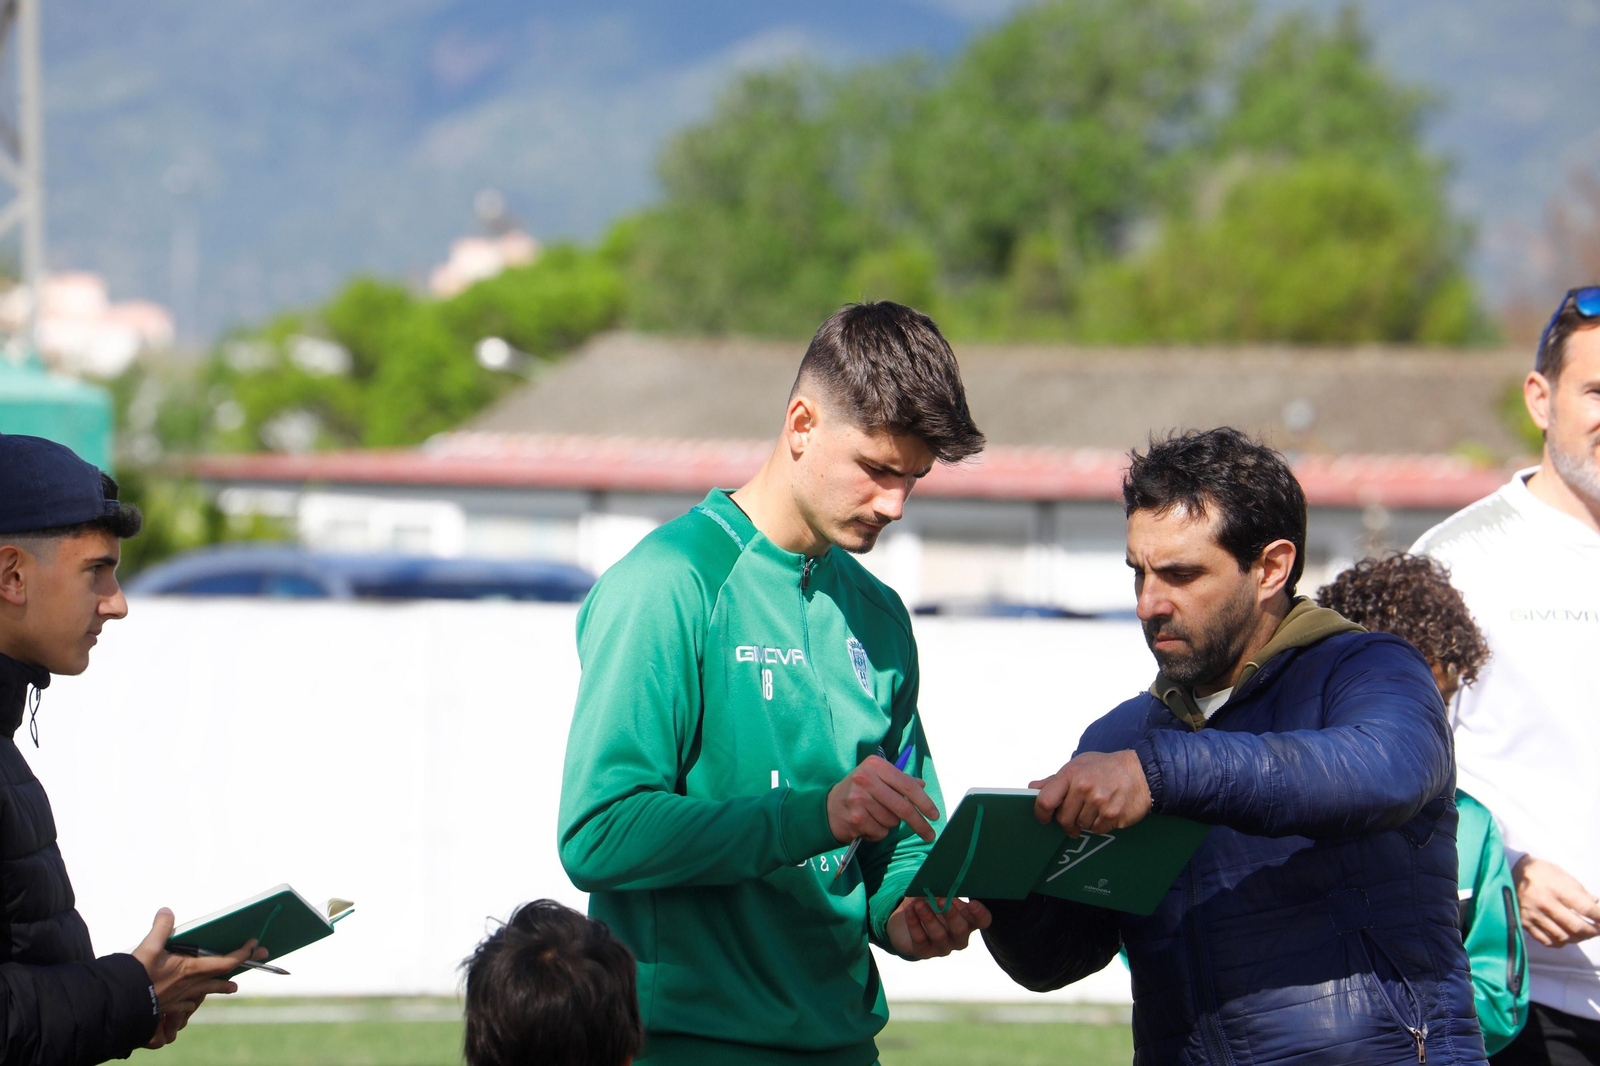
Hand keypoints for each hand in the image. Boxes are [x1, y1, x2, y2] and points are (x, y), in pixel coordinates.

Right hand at [132, 908, 259, 1047]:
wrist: (119, 1005)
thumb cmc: (136, 977)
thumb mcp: (149, 947)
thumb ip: (161, 927)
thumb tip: (166, 911)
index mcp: (190, 970)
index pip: (226, 962)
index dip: (243, 953)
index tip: (254, 944)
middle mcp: (190, 985)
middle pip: (221, 978)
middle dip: (239, 970)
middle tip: (256, 963)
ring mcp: (180, 998)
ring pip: (206, 993)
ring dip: (220, 988)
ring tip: (232, 987)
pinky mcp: (168, 1007)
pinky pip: (187, 1005)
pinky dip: (193, 1001)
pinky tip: (193, 1001)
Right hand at [828, 754, 939, 844]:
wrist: (827, 808)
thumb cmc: (858, 791)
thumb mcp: (877, 778)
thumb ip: (900, 781)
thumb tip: (922, 786)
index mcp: (875, 765)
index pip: (907, 784)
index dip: (924, 802)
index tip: (934, 815)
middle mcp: (865, 779)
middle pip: (903, 807)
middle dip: (919, 824)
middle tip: (929, 835)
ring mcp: (858, 799)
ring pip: (892, 821)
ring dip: (889, 825)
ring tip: (875, 817)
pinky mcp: (855, 818)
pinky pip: (880, 832)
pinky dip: (878, 833)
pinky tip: (867, 824)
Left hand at [886, 896, 991, 958]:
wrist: (904, 921)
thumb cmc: (928, 903)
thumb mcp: (937, 894)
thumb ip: (943, 888)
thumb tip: (943, 880)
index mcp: (967, 920)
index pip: (982, 921)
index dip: (980, 914)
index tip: (972, 903)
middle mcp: (958, 937)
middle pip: (961, 931)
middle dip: (951, 915)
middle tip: (942, 900)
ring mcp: (942, 947)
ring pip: (940, 937)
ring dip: (930, 919)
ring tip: (920, 905)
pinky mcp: (923, 952)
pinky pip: (920, 941)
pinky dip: (914, 925)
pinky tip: (909, 911)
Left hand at [1031, 750, 1151, 837]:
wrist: (1140, 771)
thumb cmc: (1106, 767)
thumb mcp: (1079, 765)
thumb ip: (1055, 779)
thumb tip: (1033, 788)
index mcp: (1071, 774)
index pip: (1045, 801)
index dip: (1041, 813)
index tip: (1044, 818)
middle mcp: (1084, 788)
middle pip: (1063, 819)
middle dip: (1067, 820)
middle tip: (1076, 813)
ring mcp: (1100, 803)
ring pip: (1081, 826)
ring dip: (1085, 821)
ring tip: (1095, 807)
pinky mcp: (1114, 815)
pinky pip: (1097, 830)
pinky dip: (1099, 825)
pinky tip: (1106, 812)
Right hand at [1514, 855, 1599, 947]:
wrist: (1509, 871)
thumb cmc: (1539, 872)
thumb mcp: (1561, 874)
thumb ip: (1580, 891)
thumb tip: (1596, 903)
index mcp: (1556, 888)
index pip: (1586, 908)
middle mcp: (1545, 903)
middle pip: (1577, 927)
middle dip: (1593, 931)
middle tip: (1597, 930)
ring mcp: (1534, 915)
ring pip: (1563, 937)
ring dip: (1578, 938)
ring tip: (1583, 934)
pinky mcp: (1525, 922)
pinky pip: (1547, 940)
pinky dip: (1560, 942)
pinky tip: (1565, 937)